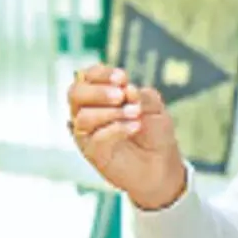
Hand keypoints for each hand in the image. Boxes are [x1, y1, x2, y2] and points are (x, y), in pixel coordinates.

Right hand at [67, 64, 187, 209]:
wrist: (162, 164)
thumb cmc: (155, 132)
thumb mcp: (154, 107)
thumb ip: (140, 95)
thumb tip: (127, 90)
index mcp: (101, 94)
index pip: (88, 75)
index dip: (102, 73)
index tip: (123, 78)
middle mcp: (89, 110)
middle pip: (75, 93)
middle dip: (99, 92)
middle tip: (121, 95)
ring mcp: (88, 132)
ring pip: (83, 117)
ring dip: (111, 112)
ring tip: (135, 114)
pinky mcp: (92, 152)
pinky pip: (95, 138)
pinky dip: (116, 128)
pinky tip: (134, 127)